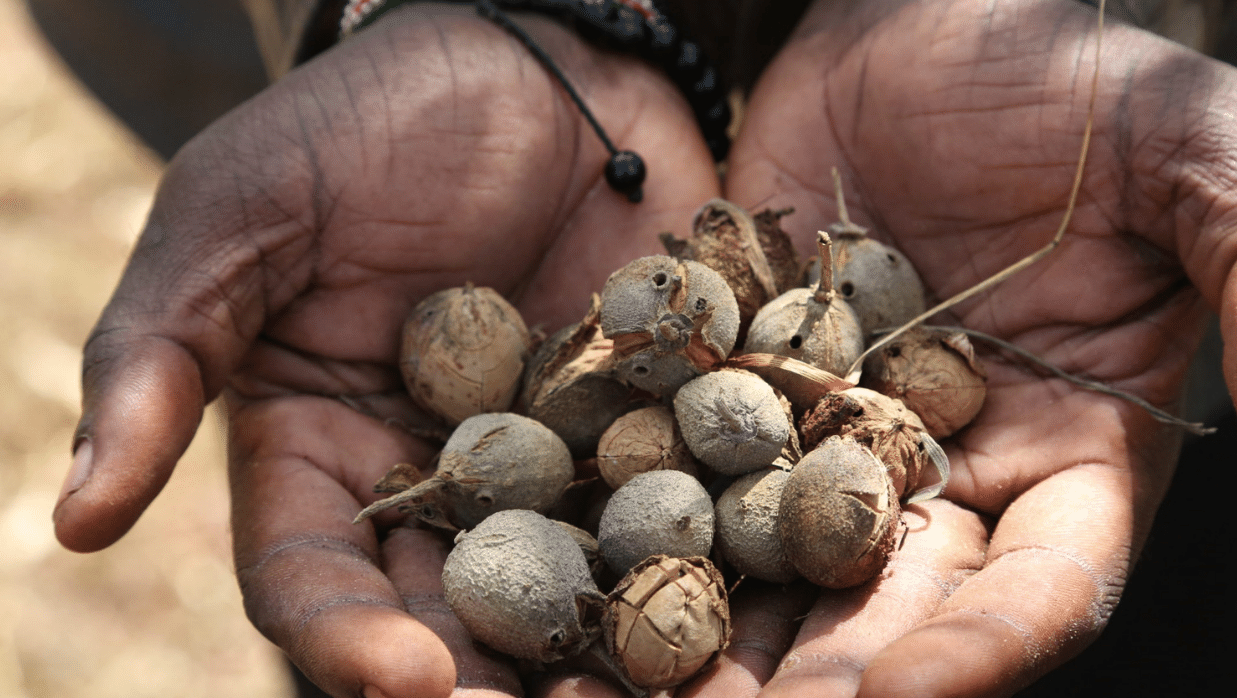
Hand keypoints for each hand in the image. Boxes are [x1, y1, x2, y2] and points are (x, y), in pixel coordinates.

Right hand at [55, 4, 718, 695]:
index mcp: (318, 446)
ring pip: (567, 583)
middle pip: (449, 608)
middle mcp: (435, 476)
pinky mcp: (655, 422)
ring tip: (650, 692)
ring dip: (596, 649)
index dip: (346, 636)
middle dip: (490, 676)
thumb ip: (159, 355)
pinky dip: (698, 563)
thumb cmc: (367, 121)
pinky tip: (729, 609)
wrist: (537, 55)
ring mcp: (555, 458)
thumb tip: (73, 522)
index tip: (406, 680)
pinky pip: (677, 507)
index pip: (315, 572)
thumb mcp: (242, 215)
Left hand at [696, 0, 1236, 695]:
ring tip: (641, 683)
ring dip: (722, 634)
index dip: (986, 645)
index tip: (906, 693)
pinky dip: (644, 524)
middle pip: (897, 604)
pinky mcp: (744, 383)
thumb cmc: (1086, 82)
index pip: (1047, 583)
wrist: (933, 17)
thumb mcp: (1205, 151)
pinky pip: (693, 467)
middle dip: (829, 673)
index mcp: (1077, 452)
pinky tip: (587, 572)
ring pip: (783, 565)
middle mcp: (952, 471)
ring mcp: (837, 434)